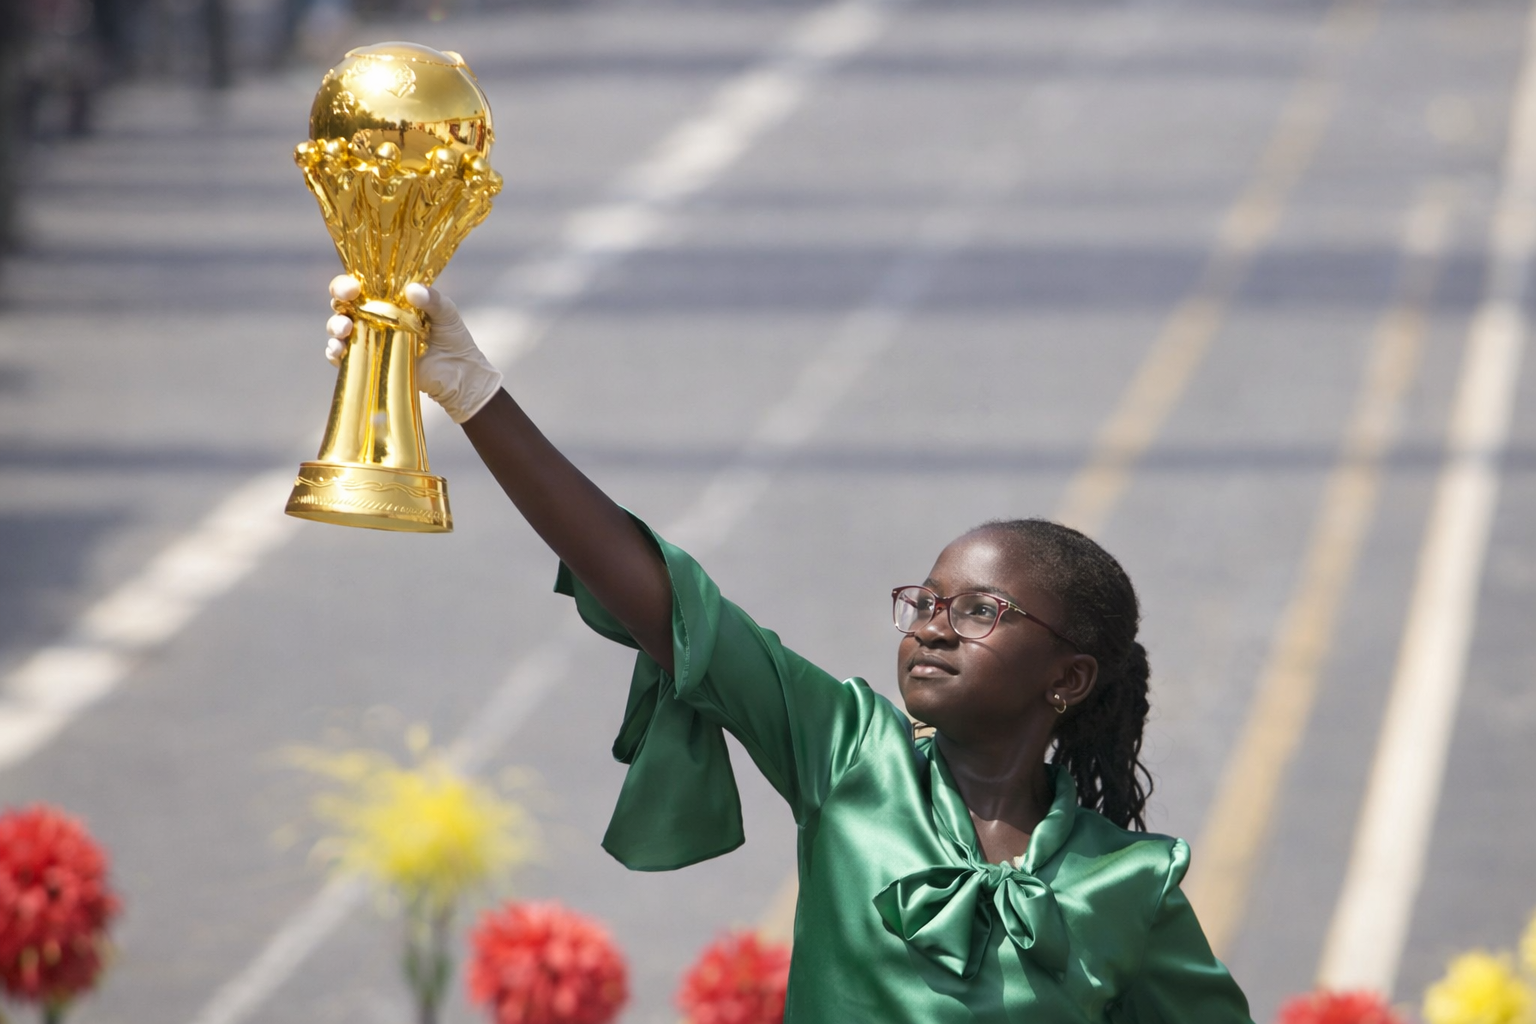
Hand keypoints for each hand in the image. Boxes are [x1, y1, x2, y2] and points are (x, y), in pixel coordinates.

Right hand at [324, 275, 503, 423]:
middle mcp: (373, 317)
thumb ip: (432, 299)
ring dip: (335, 327)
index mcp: (388, 300)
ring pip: (339, 329)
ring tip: (344, 330)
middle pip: (343, 304)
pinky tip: (338, 352)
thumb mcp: (446, 313)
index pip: (361, 286)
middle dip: (338, 300)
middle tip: (346, 302)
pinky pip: (343, 358)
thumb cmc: (453, 338)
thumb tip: (411, 290)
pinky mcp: (369, 363)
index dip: (349, 283)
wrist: (459, 375)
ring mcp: (369, 341)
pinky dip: (335, 354)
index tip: (353, 286)